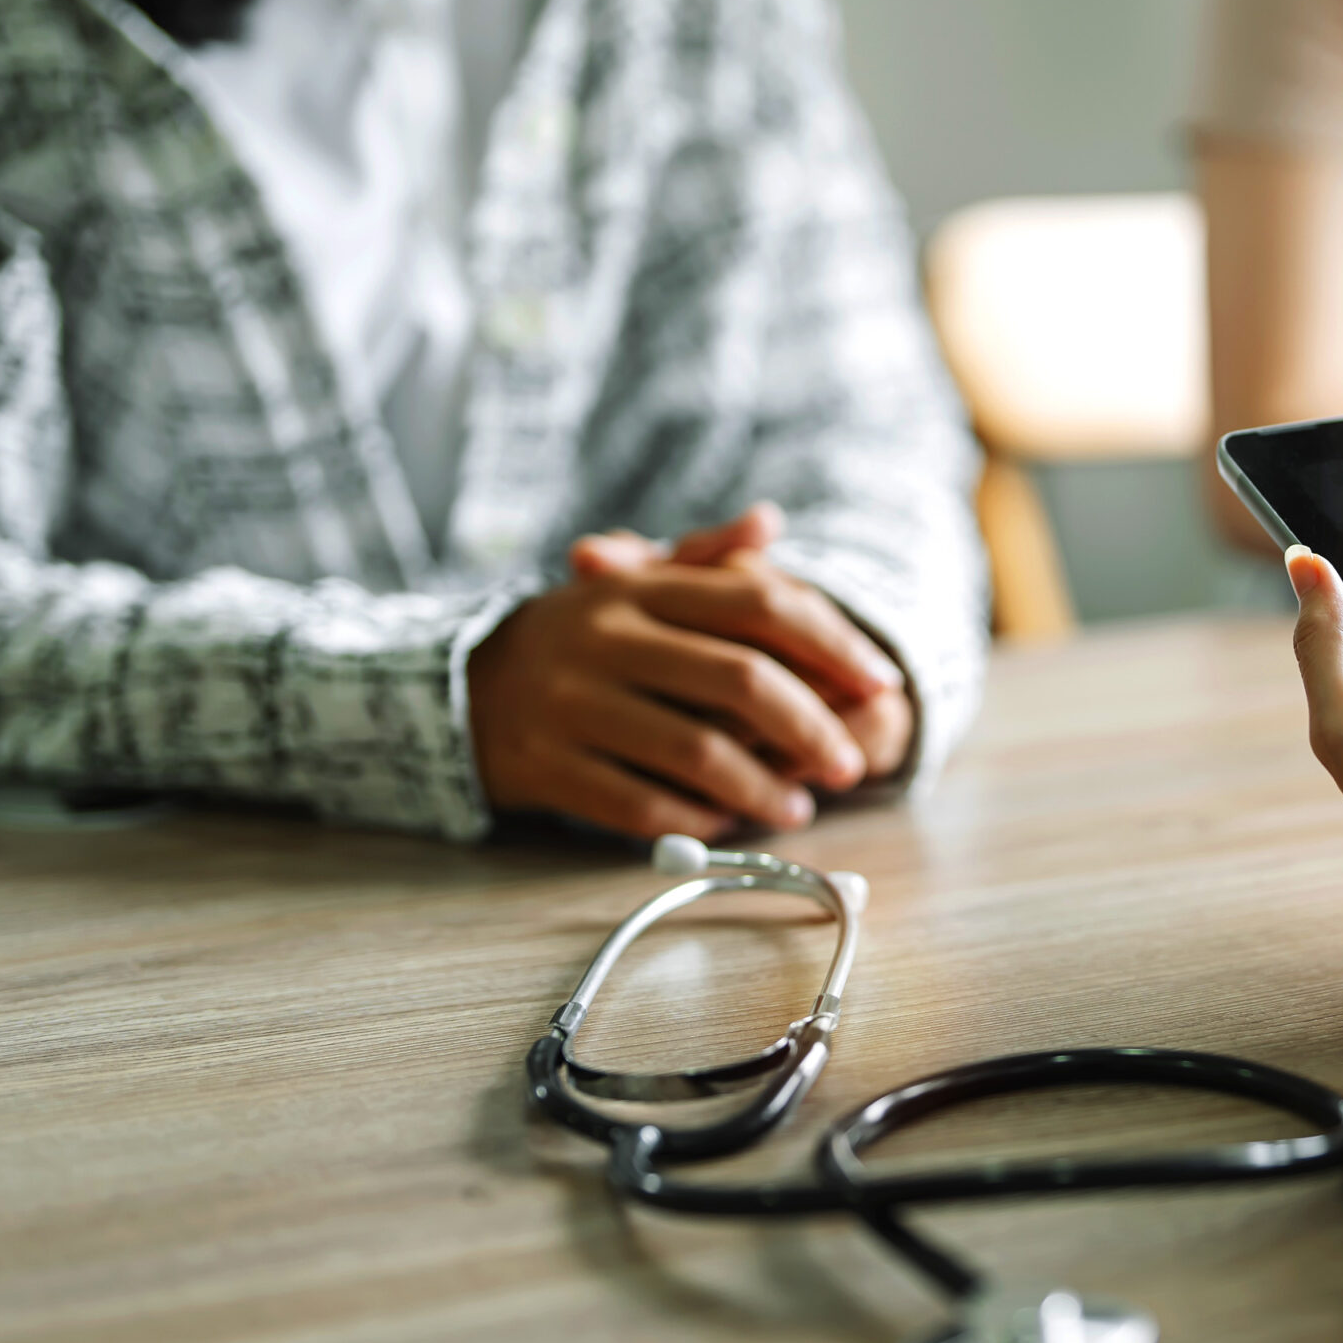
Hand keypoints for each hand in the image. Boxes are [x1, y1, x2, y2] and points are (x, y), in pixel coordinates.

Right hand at [469, 506, 910, 840]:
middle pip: (740, 680)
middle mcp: (604, 637)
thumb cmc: (580, 637)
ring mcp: (569, 703)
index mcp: (640, 587)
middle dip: (811, 728)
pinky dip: (695, 817)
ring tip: (800, 808)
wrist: (460, 687)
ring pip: (695, 752)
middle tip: (849, 764)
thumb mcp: (635, 586)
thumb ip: (707, 559)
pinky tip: (728, 822)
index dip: (833, 643)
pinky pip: (638, 803)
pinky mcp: (545, 765)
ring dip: (762, 788)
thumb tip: (770, 521)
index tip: (882, 682)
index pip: (760, 604)